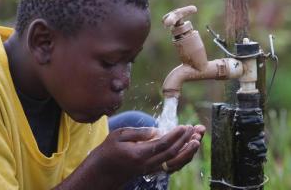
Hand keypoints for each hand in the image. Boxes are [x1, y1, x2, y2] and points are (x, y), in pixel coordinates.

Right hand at [86, 124, 204, 185]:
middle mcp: (148, 165)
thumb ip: (139, 133)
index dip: (176, 136)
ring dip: (188, 151)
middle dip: (186, 141)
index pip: (163, 145)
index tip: (184, 126)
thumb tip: (158, 131)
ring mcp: (151, 170)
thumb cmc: (107, 152)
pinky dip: (182, 158)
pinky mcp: (152, 172)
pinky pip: (172, 166)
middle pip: (173, 154)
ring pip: (176, 163)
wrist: (101, 173)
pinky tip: (187, 149)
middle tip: (195, 129)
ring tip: (197, 139)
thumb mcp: (117, 136)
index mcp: (139, 154)